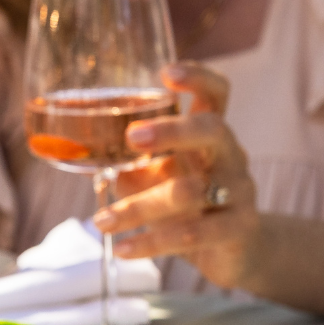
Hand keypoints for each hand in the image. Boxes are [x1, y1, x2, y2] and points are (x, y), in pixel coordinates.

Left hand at [93, 62, 260, 289]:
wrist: (239, 251)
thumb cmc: (192, 205)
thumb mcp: (162, 179)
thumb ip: (133, 166)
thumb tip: (83, 156)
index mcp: (211, 135)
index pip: (216, 93)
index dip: (197, 77)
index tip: (165, 73)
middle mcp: (230, 156)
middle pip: (212, 129)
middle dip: (172, 130)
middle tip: (131, 137)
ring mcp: (238, 191)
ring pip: (189, 192)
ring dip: (139, 208)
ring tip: (102, 222)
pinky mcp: (238, 228)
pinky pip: (193, 234)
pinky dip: (152, 242)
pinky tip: (124, 249)